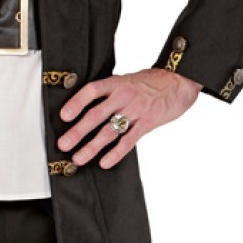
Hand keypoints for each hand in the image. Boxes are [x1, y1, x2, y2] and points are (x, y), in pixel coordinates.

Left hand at [56, 68, 202, 169]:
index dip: (77, 102)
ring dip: (92, 146)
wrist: (179, 82)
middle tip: (64, 144)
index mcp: (116, 83)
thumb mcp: (127, 80)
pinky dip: (115, 153)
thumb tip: (86, 106)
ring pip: (110, 131)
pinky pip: (129, 140)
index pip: (92, 90)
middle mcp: (124, 96)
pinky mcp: (147, 123)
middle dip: (78, 131)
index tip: (64, 116)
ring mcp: (136, 110)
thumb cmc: (150, 82)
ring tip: (79, 158)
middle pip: (96, 114)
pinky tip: (104, 162)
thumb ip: (109, 92)